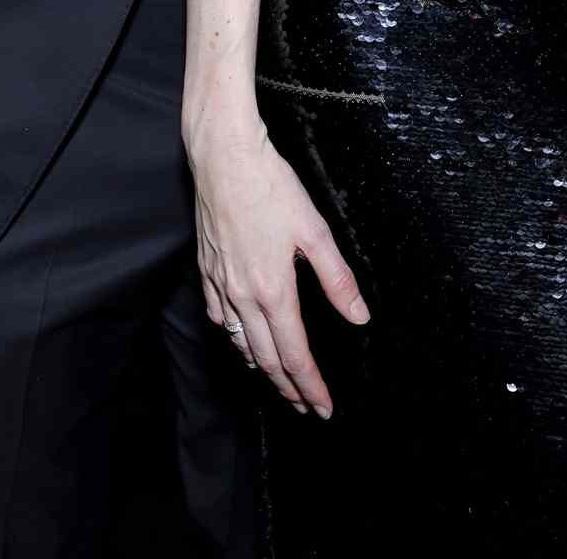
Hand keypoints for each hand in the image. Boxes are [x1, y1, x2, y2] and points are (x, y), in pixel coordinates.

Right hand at [190, 111, 369, 417]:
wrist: (225, 158)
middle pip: (265, 358)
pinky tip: (238, 337)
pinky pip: (217, 317)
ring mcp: (220, 284)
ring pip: (238, 342)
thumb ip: (337, 279)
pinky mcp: (207, 269)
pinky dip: (232, 337)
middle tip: (304, 407)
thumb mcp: (315, 231)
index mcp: (273, 290)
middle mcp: (243, 296)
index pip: (295, 354)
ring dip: (260, 367)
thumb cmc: (271, 187)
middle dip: (287, 388)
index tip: (323, 408)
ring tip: (277, 381)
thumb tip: (359, 317)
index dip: (310, 386)